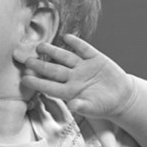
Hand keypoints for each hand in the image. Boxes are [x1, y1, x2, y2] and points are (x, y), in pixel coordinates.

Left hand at [21, 34, 135, 118]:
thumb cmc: (103, 105)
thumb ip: (83, 106)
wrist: (121, 96)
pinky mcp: (95, 58)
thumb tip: (72, 106)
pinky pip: (84, 49)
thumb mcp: (93, 108)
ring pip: (65, 57)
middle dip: (40, 65)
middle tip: (27, 60)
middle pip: (54, 69)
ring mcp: (83, 67)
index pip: (50, 86)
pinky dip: (77, 43)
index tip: (24, 79)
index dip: (37, 83)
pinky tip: (67, 37)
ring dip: (53, 51)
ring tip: (40, 46)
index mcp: (70, 91)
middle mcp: (74, 77)